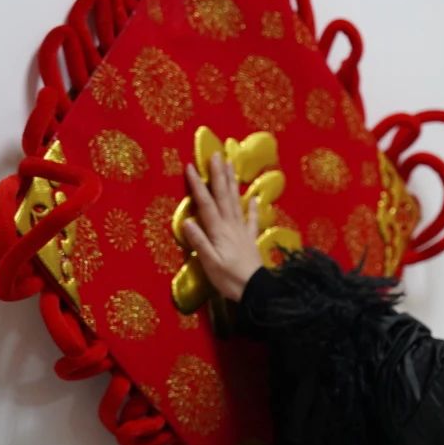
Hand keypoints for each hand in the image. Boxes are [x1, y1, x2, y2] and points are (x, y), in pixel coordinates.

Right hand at [181, 152, 263, 301]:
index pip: (206, 204)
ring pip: (236, 202)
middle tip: (217, 154)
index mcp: (219, 231)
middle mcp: (231, 226)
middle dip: (219, 175)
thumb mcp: (210, 263)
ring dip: (233, 183)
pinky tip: (255, 198)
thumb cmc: (229, 279)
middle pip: (223, 196)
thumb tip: (187, 221)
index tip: (191, 166)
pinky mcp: (251, 239)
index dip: (198, 185)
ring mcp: (243, 231)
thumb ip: (199, 242)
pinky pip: (253, 220)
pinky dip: (254, 208)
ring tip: (231, 166)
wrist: (256, 290)